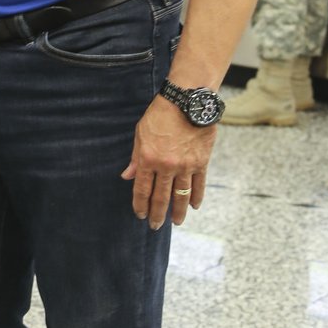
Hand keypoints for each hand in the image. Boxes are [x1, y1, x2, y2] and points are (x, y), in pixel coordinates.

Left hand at [122, 96, 215, 228]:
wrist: (187, 101)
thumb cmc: (160, 115)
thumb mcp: (140, 134)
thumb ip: (135, 158)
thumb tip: (127, 176)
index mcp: (148, 159)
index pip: (142, 190)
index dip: (140, 205)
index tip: (140, 215)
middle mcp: (166, 166)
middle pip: (161, 197)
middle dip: (157, 214)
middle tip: (155, 226)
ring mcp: (185, 166)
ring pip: (181, 195)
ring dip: (178, 211)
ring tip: (176, 222)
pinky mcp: (201, 162)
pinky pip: (199, 185)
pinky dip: (196, 197)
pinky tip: (193, 206)